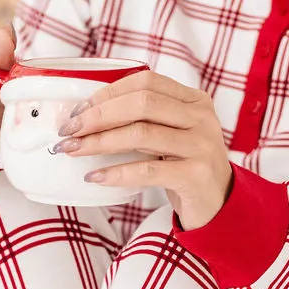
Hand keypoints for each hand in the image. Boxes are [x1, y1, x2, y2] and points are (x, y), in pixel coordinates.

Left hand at [54, 70, 232, 229]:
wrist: (219, 207)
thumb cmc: (185, 169)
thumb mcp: (171, 136)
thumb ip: (145, 120)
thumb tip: (89, 115)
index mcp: (194, 100)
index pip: (146, 82)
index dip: (108, 92)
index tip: (79, 110)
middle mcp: (201, 117)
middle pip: (141, 103)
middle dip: (99, 115)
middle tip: (68, 130)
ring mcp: (201, 145)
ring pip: (141, 134)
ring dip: (100, 141)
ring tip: (73, 150)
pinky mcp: (195, 175)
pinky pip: (148, 170)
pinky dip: (117, 172)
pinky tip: (95, 176)